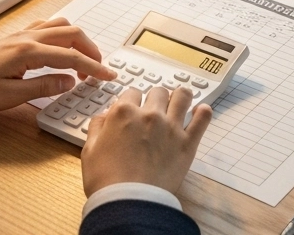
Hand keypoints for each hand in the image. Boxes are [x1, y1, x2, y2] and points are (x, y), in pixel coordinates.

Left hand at [0, 18, 114, 112]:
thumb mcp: (11, 97)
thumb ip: (44, 87)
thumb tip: (70, 81)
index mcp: (28, 52)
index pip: (71, 56)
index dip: (93, 67)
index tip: (108, 76)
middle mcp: (27, 37)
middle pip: (71, 33)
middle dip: (90, 49)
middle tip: (98, 69)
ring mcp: (20, 35)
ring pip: (60, 26)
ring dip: (76, 40)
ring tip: (81, 60)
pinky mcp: (14, 38)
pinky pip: (45, 27)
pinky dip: (60, 35)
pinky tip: (58, 50)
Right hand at [80, 84, 212, 196]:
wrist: (129, 202)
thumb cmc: (107, 180)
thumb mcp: (90, 150)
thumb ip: (97, 127)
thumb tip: (103, 117)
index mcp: (124, 113)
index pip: (132, 92)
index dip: (132, 101)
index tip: (133, 109)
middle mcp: (149, 115)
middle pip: (158, 92)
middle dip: (155, 99)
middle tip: (154, 111)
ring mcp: (171, 127)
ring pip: (183, 96)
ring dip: (180, 98)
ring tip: (178, 105)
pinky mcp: (188, 142)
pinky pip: (203, 118)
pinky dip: (203, 112)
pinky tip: (199, 113)